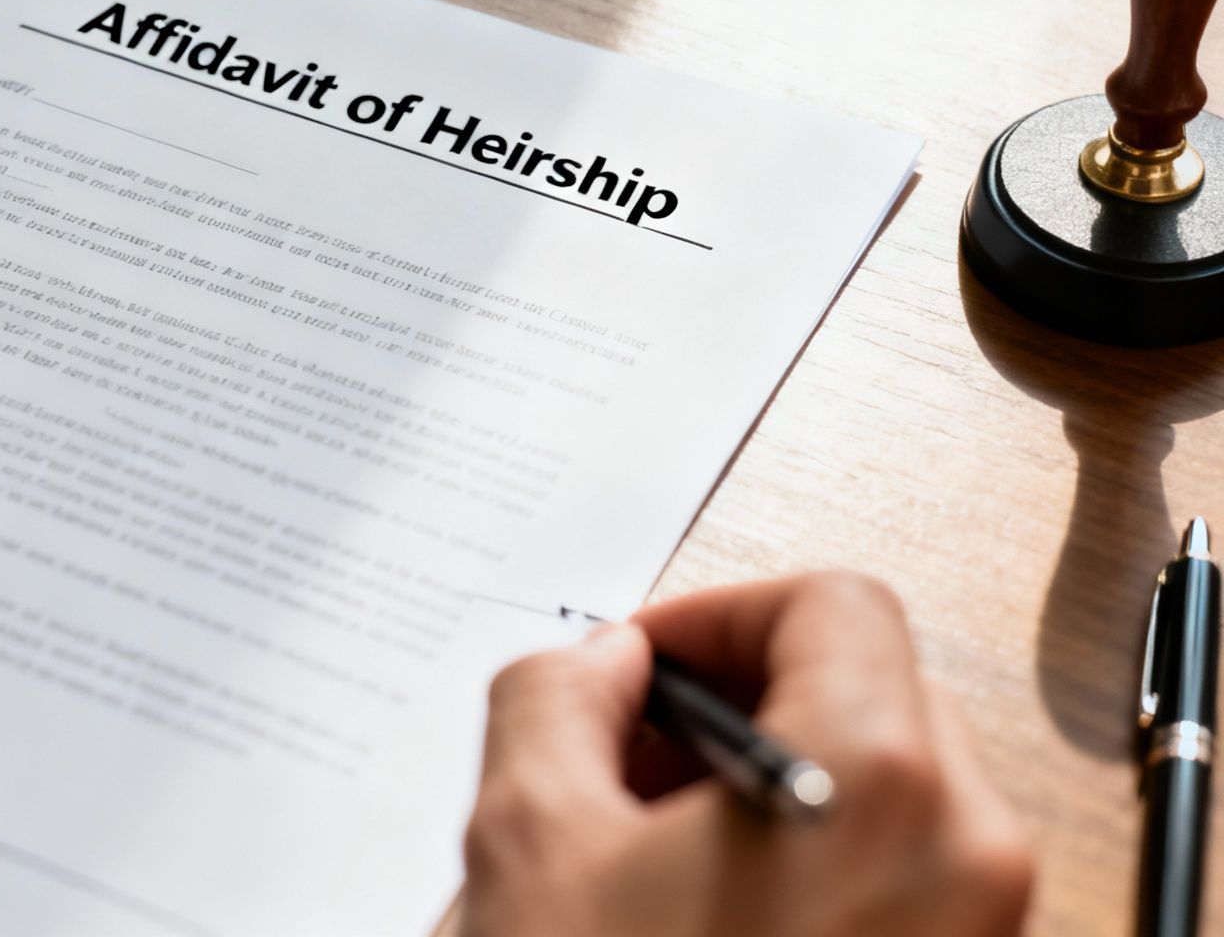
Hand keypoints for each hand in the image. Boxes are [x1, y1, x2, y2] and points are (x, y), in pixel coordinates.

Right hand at [462, 572, 1033, 936]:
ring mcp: (978, 928)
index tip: (638, 667)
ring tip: (648, 851)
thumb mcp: (529, 844)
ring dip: (763, 782)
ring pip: (883, 788)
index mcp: (877, 788)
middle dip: (731, 703)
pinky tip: (699, 906)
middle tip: (624, 759)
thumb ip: (554, 698)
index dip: (713, 615)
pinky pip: (901, 873)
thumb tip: (595, 665)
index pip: (831, 604)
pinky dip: (806, 856)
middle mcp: (964, 856)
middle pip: (865, 689)